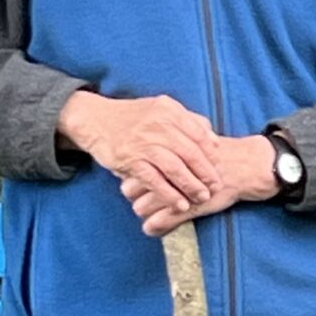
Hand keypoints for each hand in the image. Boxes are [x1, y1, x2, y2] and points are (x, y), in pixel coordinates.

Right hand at [58, 93, 222, 209]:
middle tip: (216, 187)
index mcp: (169, 112)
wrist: (95, 119)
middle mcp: (158, 126)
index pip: (199, 134)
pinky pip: (153, 180)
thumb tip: (214, 140)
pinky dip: (169, 194)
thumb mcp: (161, 110)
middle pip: (190, 153)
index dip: (212, 153)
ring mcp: (143, 143)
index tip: (221, 167)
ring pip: (174, 168)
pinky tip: (179, 205)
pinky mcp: (130, 159)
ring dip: (191, 186)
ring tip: (201, 198)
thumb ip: (188, 121)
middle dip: (206, 173)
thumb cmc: (133, 117)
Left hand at [121, 135, 280, 236]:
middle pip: (131, 190)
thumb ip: (173, 147)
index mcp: (164, 155)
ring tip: (154, 212)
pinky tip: (156, 228)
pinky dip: (154, 228)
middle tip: (145, 199)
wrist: (246, 166)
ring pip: (141, 208)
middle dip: (135, 196)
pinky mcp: (185, 209)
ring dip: (144, 212)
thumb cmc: (220, 155)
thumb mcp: (194, 142)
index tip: (141, 183)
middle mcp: (164, 173)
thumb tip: (152, 153)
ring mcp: (174, 192)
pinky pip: (158, 224)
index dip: (132, 178)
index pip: (133, 170)